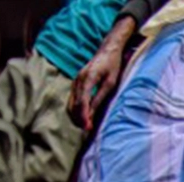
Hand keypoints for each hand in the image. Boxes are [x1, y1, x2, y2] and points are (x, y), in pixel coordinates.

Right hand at [69, 16, 135, 131]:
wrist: (107, 50)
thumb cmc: (112, 65)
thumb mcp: (110, 83)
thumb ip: (100, 97)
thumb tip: (92, 114)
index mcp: (87, 78)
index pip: (82, 101)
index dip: (84, 116)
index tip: (89, 127)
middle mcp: (78, 79)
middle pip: (73, 104)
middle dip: (79, 118)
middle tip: (88, 129)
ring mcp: (75, 80)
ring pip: (71, 102)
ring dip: (77, 115)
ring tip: (86, 125)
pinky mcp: (76, 82)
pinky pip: (73, 99)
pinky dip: (76, 109)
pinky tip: (84, 116)